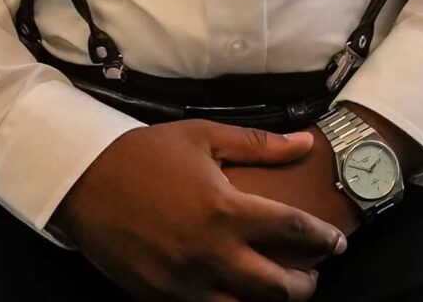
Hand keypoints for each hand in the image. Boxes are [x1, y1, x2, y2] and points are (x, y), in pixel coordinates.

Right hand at [53, 120, 348, 300]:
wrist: (84, 182)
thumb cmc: (146, 154)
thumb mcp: (203, 137)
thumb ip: (259, 144)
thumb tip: (305, 142)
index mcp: (225, 210)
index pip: (293, 231)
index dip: (323, 239)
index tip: (337, 242)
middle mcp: (212, 253)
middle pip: (278, 287)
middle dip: (305, 285)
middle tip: (311, 276)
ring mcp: (187, 283)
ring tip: (277, 292)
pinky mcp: (163, 299)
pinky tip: (236, 298)